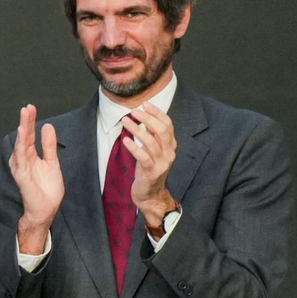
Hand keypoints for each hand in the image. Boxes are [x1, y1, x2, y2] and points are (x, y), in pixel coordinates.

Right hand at [10, 105, 63, 253]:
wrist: (45, 209)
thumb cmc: (47, 189)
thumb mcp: (52, 162)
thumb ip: (49, 145)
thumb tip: (47, 126)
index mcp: (30, 156)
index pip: (29, 135)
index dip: (30, 121)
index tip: (31, 107)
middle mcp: (22, 159)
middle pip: (24, 136)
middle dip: (26, 121)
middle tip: (28, 107)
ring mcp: (21, 166)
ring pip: (21, 144)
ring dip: (23, 129)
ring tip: (25, 115)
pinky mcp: (21, 175)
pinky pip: (20, 157)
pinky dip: (21, 144)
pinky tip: (23, 133)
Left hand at [121, 104, 179, 225]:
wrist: (150, 193)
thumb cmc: (148, 169)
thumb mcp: (152, 151)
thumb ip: (151, 136)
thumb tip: (143, 118)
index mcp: (171, 145)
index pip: (167, 124)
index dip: (157, 113)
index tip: (145, 104)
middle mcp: (169, 152)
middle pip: (161, 130)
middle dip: (148, 118)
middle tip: (134, 111)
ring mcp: (162, 162)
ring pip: (151, 141)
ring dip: (137, 129)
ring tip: (125, 121)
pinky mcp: (152, 171)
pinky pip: (143, 157)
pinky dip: (134, 147)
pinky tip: (125, 139)